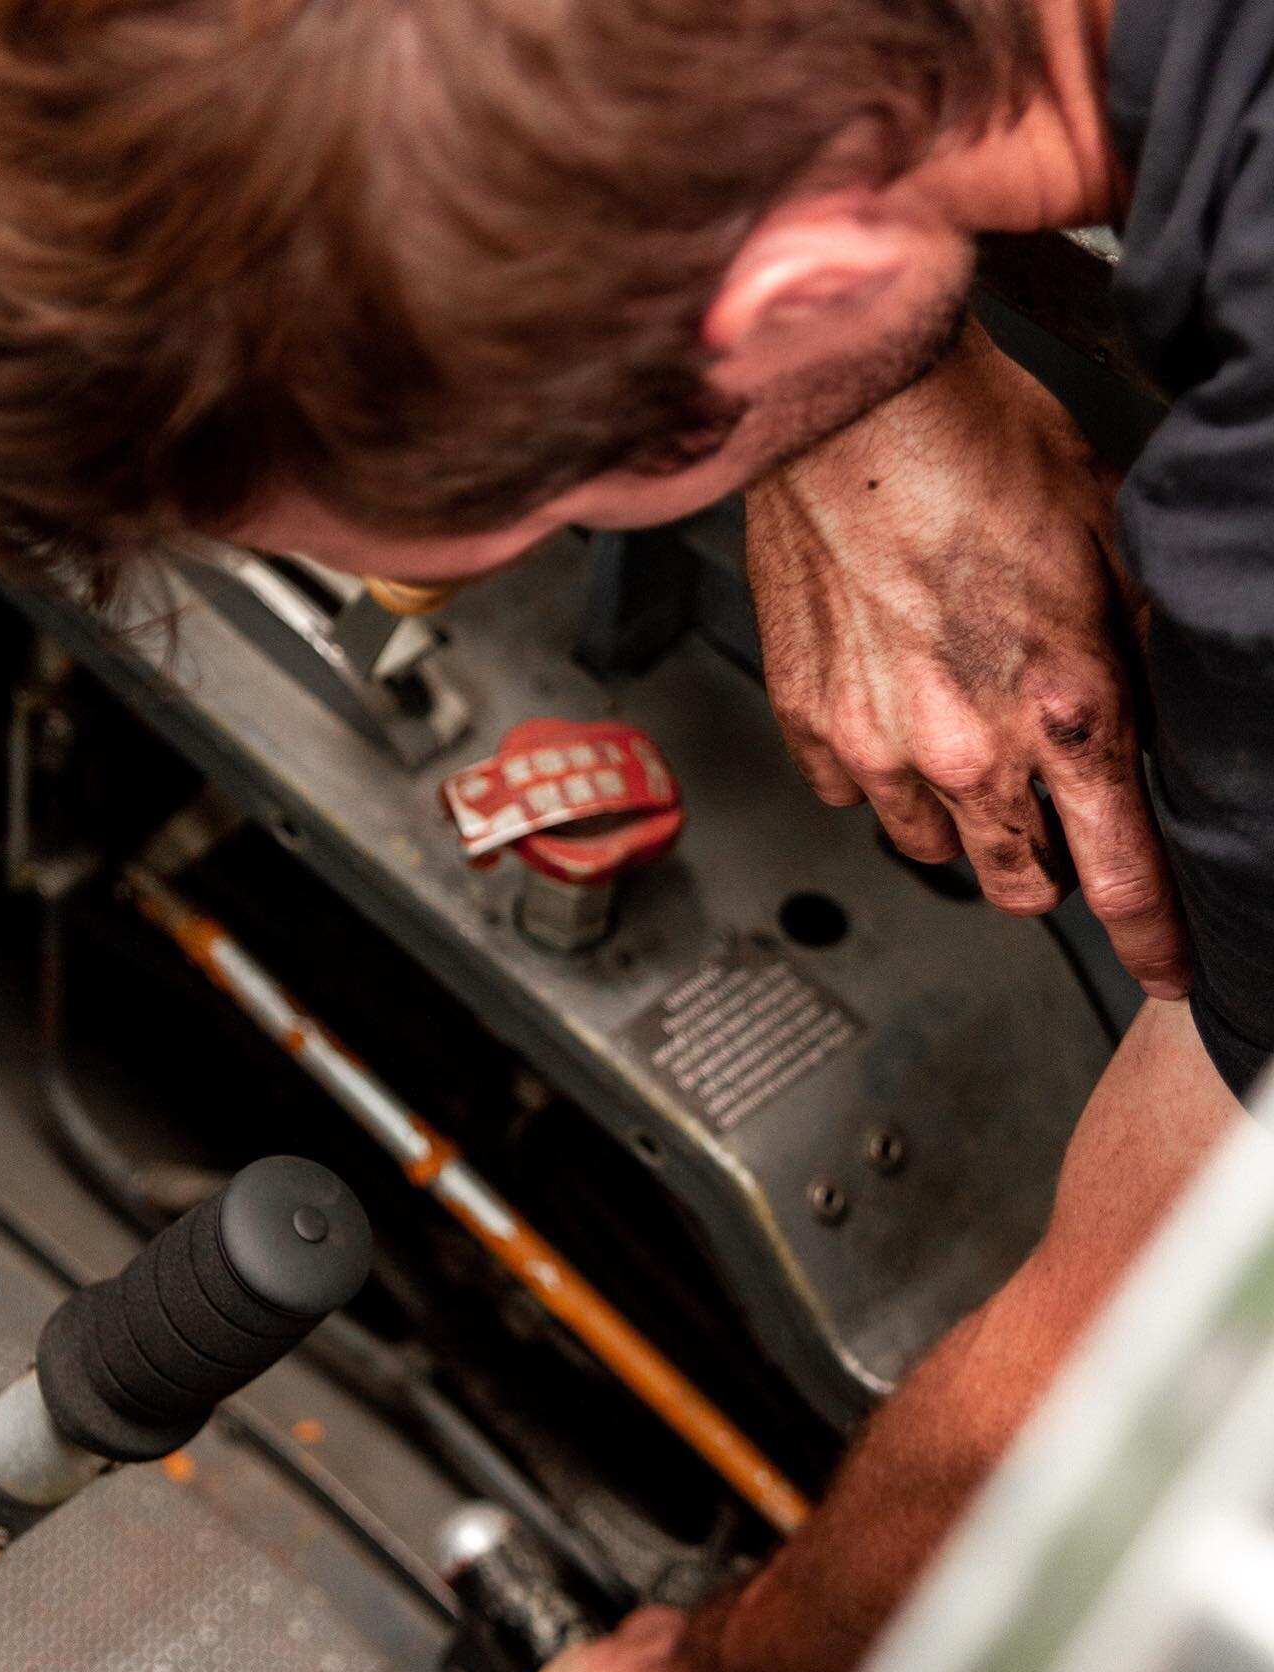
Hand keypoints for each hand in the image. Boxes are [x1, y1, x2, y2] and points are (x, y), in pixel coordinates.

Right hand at [747, 318, 1188, 999]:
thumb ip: (1138, 652)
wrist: (857, 404)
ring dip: (958, 819)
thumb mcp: (1113, 543)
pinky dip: (877, 771)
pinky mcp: (808, 722)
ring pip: (929, 846)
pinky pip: (849, 792)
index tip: (1165, 965)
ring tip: (963, 746)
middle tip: (1051, 828)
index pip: (1124, 873)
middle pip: (1018, 882)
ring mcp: (878, 746)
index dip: (1154, 935)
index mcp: (1065, 709)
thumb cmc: (983, 451)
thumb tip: (1162, 716)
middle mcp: (968, 750)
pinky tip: (892, 708)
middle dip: (1046, 870)